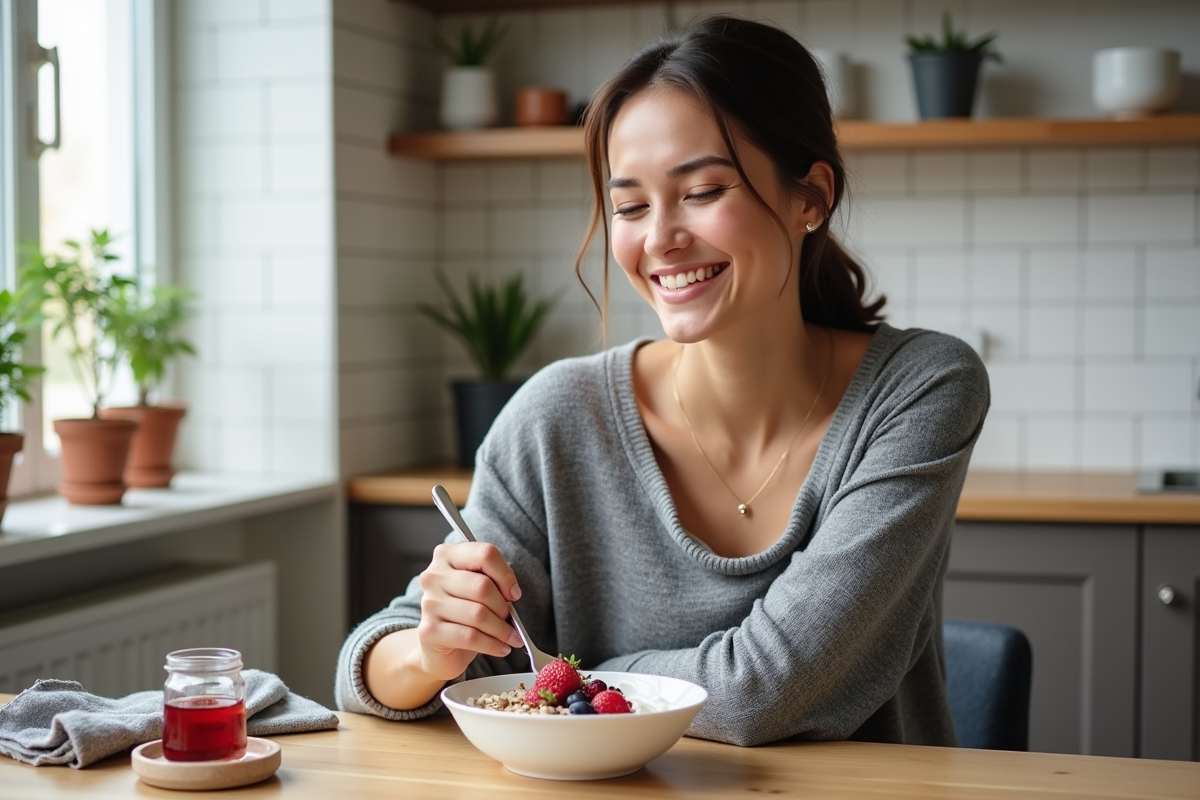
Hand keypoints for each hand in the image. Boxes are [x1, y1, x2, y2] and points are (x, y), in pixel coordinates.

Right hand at [412, 541, 524, 680]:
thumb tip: (513, 593)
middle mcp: (433, 576)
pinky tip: (502, 648)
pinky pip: (470, 636)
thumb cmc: (463, 613)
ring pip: (478, 614)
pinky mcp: (429, 631)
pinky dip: (492, 644)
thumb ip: (493, 582)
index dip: (505, 575)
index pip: (484, 554)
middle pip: (482, 586)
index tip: (514, 593)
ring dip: (501, 629)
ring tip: (511, 637)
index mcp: (447, 556)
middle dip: (503, 607)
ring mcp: (429, 603)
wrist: (437, 647)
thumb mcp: (478, 590)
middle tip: (510, 619)